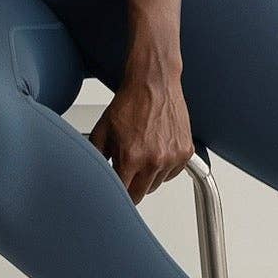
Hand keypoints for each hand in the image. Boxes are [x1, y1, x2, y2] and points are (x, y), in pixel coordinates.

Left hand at [88, 72, 194, 203]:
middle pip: (140, 194)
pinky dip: (164, 167)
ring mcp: (172, 157)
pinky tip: (156, 150)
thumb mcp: (102, 130)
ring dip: (148, 176)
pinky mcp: (186, 152)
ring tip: (142, 153)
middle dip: (131, 188)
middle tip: (126, 173)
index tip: (113, 193)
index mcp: (132, 157)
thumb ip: (95, 158)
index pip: (123, 194)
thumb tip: (92, 175)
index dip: (116, 194)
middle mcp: (154, 160)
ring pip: (156, 184)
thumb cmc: (131, 103)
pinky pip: (172, 173)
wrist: (154, 82)